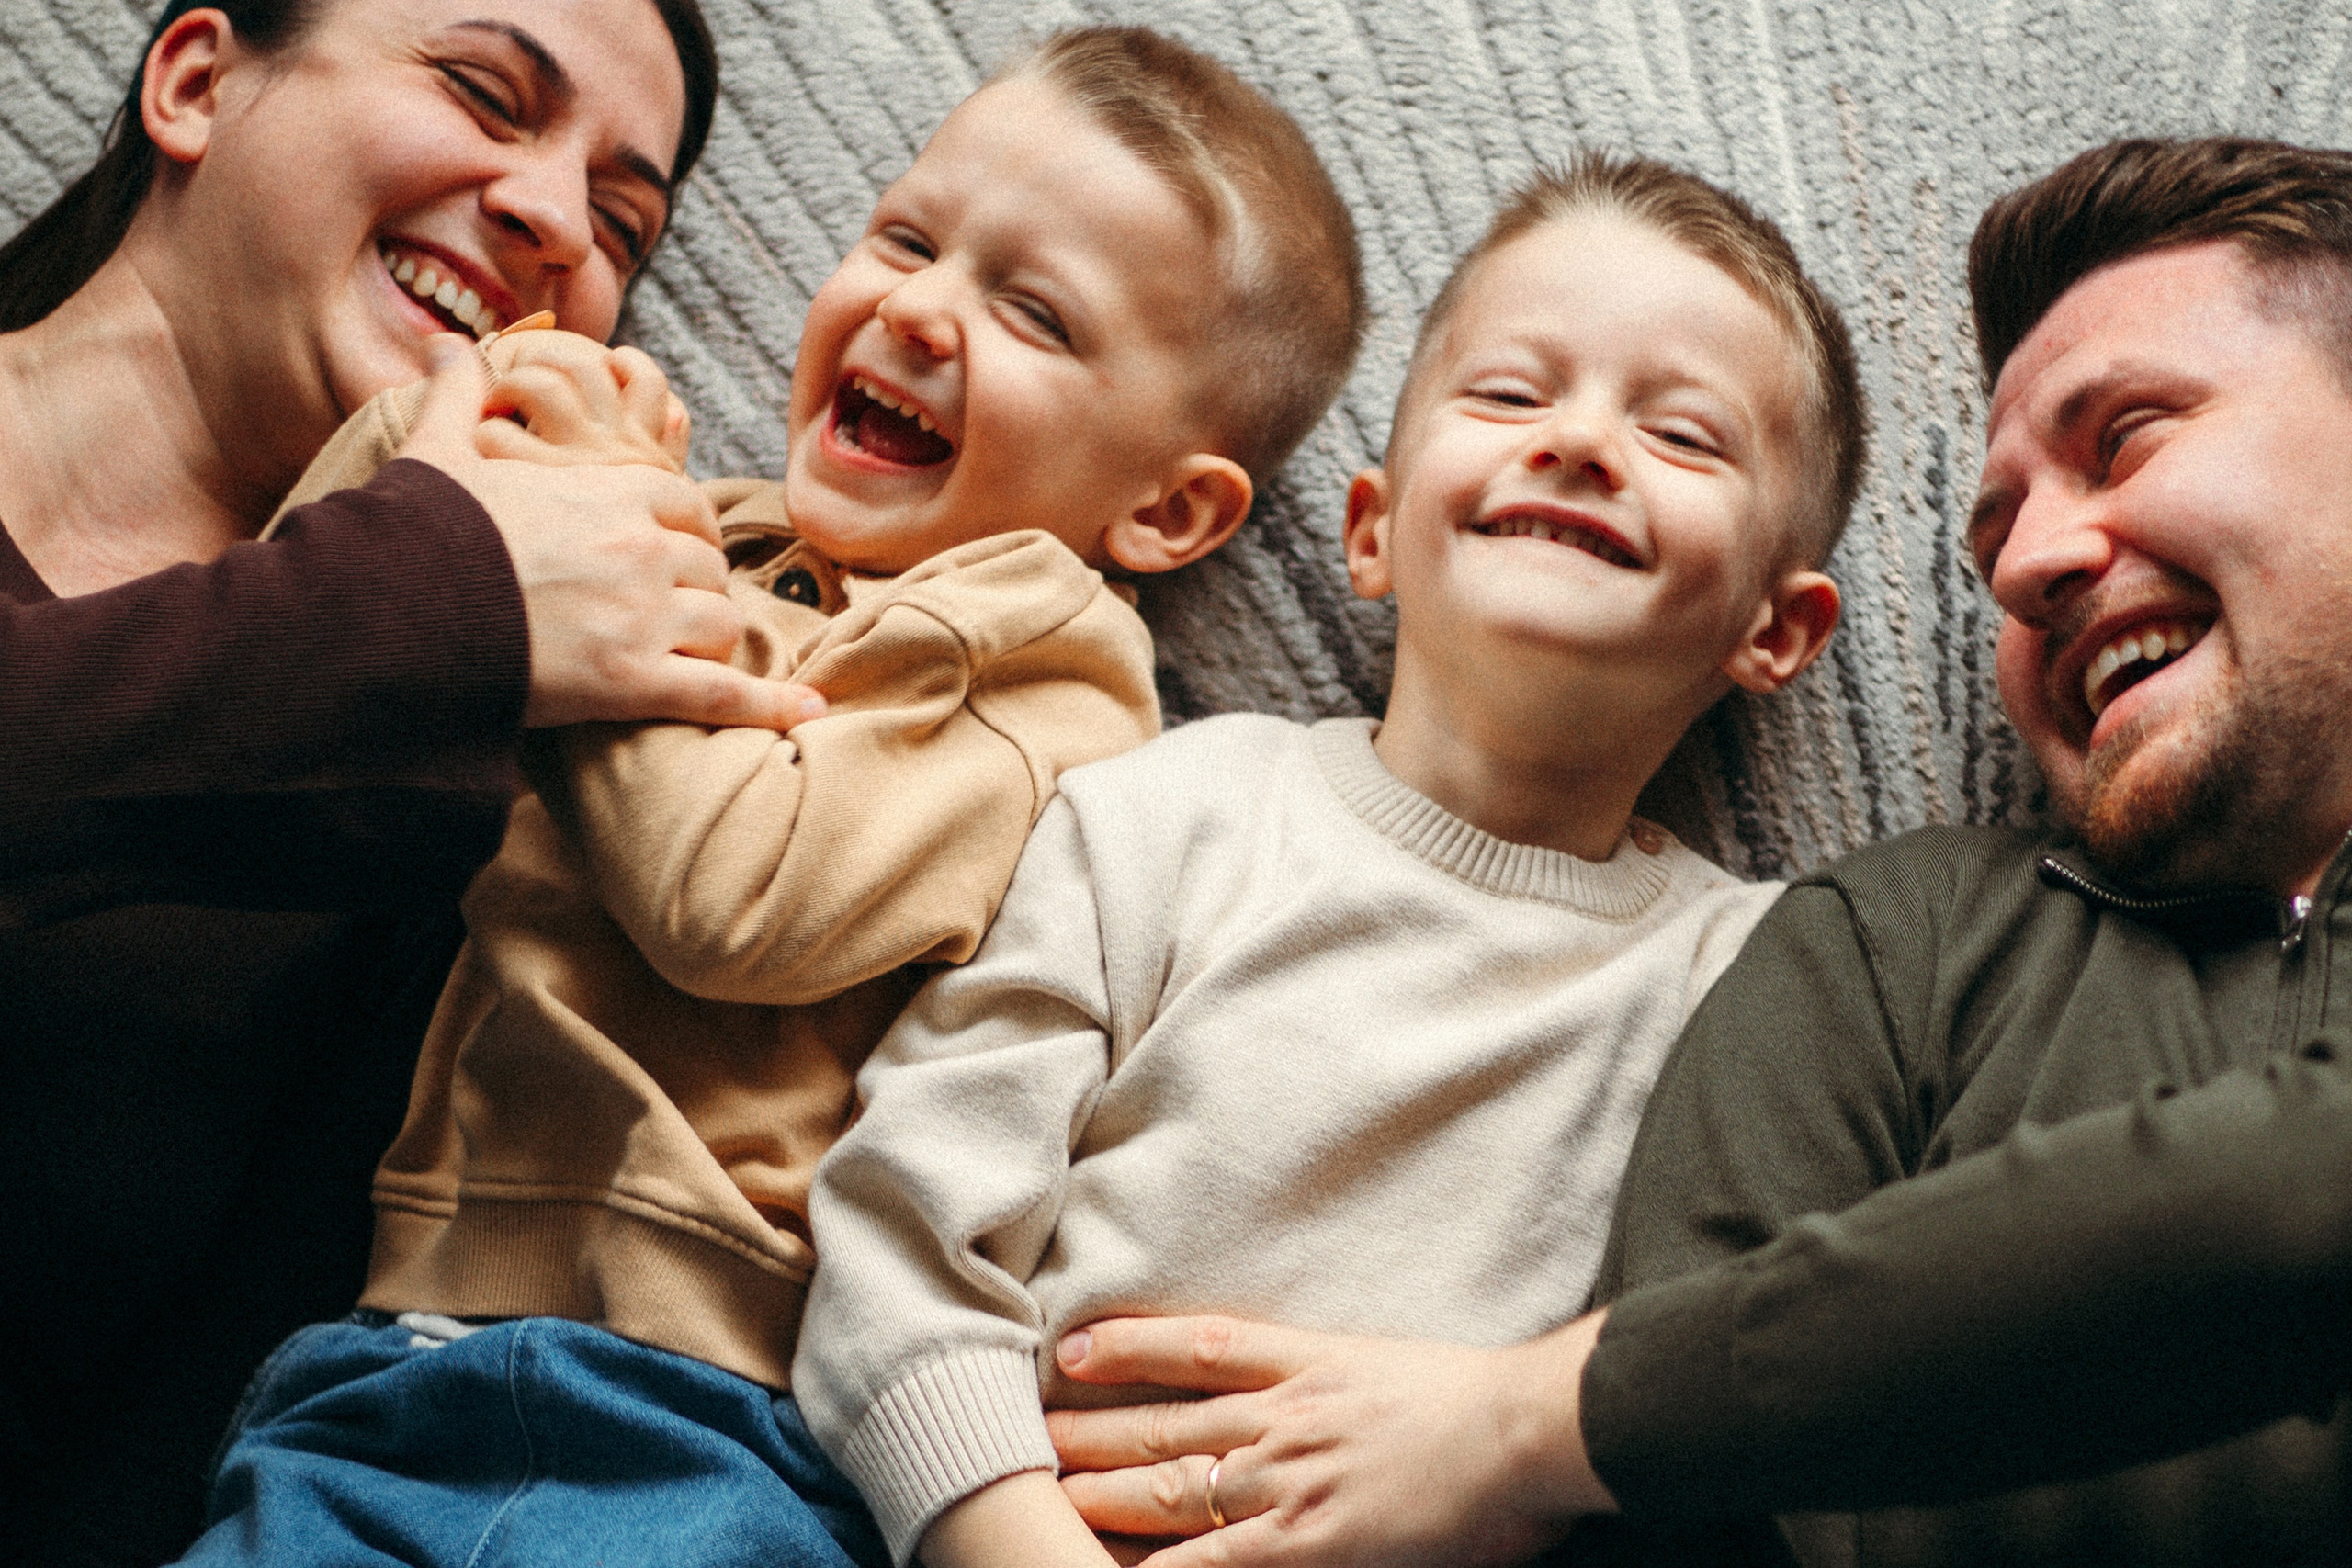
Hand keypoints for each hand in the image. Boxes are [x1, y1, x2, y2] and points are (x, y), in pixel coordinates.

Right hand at [398, 336, 824, 730]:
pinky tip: (807, 717)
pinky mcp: (633, 684)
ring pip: (721, 626)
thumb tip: (450, 345)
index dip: (690, 534)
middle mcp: (640, 550)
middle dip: (695, 593)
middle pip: (709, 570)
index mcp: (610, 492)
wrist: (388, 618)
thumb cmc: (413, 538)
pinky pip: (722, 694)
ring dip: (711, 645)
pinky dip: (767, 708)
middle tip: (671, 619)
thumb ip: (458, 397)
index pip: (686, 507)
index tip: (682, 553)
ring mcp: (642, 618)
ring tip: (690, 663)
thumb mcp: (438, 454)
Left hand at [1047, 1313, 1614, 1567]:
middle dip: (1089, 1429)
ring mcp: (1289, 1476)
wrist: (1531, 1427)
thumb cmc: (1485, 1402)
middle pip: (1165, 1420)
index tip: (1075, 1346)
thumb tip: (1312, 1407)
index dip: (1130, 1345)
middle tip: (1020, 1433)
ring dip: (1100, 1491)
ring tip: (1040, 1495)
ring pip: (1171, 1485)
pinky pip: (1213, 1561)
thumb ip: (1338, 1388)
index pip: (1200, 1346)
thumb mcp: (1397, 1370)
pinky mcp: (1307, 1537)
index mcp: (1311, 1363)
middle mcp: (1285, 1414)